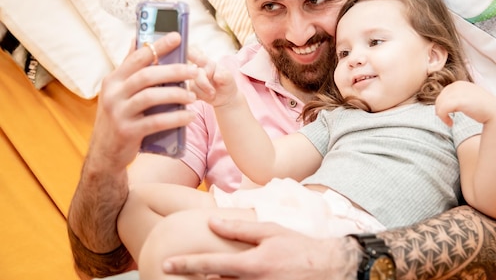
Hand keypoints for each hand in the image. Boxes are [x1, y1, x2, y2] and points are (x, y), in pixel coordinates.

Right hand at [89, 32, 198, 171]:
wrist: (105, 154)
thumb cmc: (119, 117)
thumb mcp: (118, 92)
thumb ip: (129, 68)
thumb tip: (138, 38)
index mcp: (113, 80)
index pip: (137, 57)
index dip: (158, 46)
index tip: (177, 37)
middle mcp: (113, 93)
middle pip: (146, 75)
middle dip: (174, 71)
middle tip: (194, 70)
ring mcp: (118, 113)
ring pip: (151, 97)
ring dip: (176, 95)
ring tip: (193, 96)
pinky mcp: (127, 131)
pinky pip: (155, 121)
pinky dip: (175, 118)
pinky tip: (189, 116)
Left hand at [162, 218, 356, 279]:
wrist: (329, 269)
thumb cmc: (298, 247)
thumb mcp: (271, 231)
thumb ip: (240, 229)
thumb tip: (212, 221)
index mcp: (252, 264)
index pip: (211, 265)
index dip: (185, 265)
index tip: (165, 264)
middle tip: (177, 277)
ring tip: (201, 279)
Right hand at [188, 50, 238, 107]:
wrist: (225, 97)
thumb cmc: (227, 83)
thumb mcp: (229, 79)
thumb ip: (224, 75)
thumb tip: (216, 75)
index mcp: (207, 63)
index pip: (196, 56)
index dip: (189, 53)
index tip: (187, 52)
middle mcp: (198, 69)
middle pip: (195, 73)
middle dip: (204, 84)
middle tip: (213, 92)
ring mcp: (192, 79)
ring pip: (193, 85)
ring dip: (204, 92)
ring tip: (213, 94)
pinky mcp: (190, 89)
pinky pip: (191, 93)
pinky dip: (201, 97)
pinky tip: (207, 96)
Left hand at [435, 81, 495, 125]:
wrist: (495, 113)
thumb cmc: (483, 109)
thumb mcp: (469, 99)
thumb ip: (458, 98)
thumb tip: (443, 105)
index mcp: (460, 84)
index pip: (443, 94)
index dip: (442, 105)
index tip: (447, 115)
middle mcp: (458, 85)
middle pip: (440, 98)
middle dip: (441, 110)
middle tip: (447, 120)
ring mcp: (458, 92)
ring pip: (439, 104)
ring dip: (441, 115)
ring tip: (449, 122)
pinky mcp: (458, 101)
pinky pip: (442, 109)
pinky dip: (443, 118)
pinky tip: (450, 124)